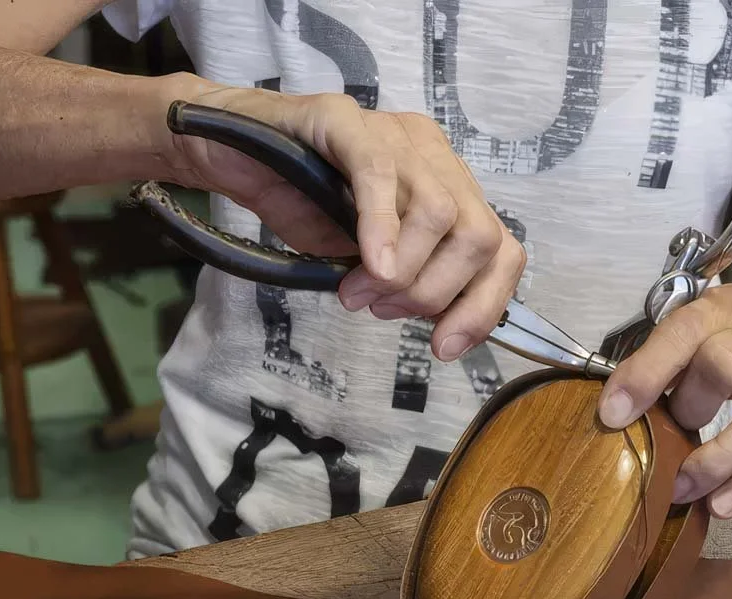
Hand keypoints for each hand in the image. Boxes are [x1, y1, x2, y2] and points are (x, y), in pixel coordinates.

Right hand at [164, 84, 525, 361]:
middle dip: (436, 294)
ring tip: (358, 292)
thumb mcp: (369, 261)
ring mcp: (391, 132)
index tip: (445, 347)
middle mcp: (432, 155)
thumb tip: (444, 327)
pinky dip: (382, 230)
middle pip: (480, 235)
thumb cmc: (300, 203)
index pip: (503, 250)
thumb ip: (412, 283)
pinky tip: (370, 268)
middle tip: (385, 310)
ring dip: (404, 273)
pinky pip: (380, 174)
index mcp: (448, 189)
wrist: (229, 155)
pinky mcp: (344, 120)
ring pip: (440, 213)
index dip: (483, 306)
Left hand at [596, 284, 731, 517]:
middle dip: (688, 406)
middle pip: (724, 365)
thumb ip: (679, 355)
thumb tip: (620, 404)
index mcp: (729, 309)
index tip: (611, 412)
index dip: (646, 371)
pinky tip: (721, 506)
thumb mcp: (725, 325)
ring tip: (681, 488)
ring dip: (716, 460)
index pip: (684, 331)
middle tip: (668, 432)